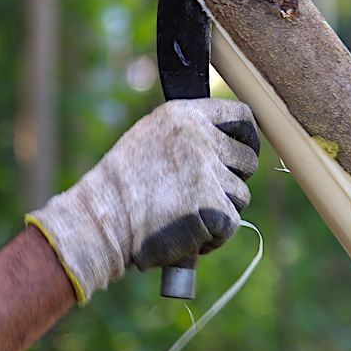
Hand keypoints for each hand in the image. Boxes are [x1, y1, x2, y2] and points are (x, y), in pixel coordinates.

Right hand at [26, 98, 259, 301]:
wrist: (102, 220)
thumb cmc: (122, 186)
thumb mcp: (151, 137)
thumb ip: (188, 133)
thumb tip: (228, 139)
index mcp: (185, 116)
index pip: (241, 113)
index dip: (249, 135)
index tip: (245, 149)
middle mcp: (200, 139)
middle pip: (247, 159)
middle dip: (235, 179)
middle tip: (210, 195)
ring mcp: (208, 173)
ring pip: (241, 194)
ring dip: (222, 210)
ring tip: (187, 217)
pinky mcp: (213, 208)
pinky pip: (231, 223)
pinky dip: (214, 237)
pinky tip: (188, 236)